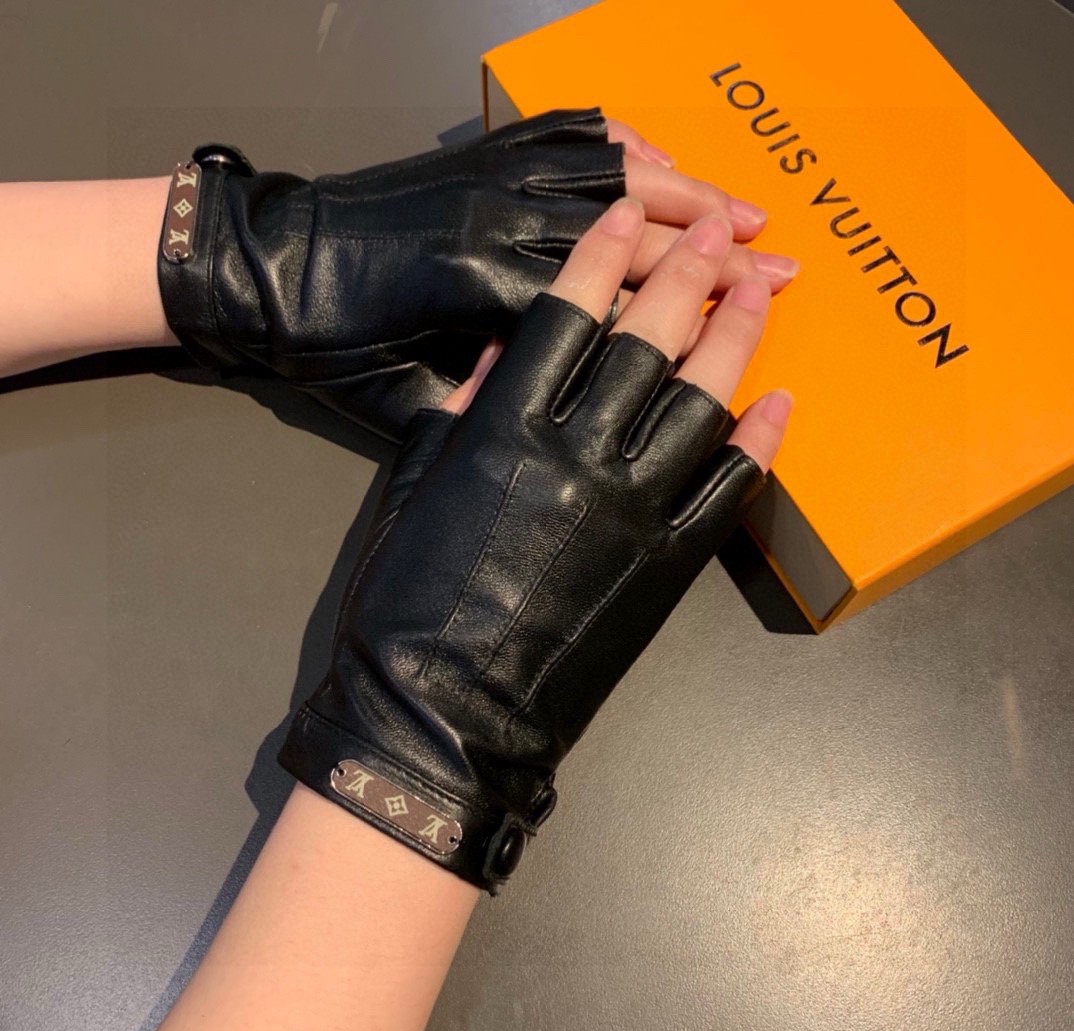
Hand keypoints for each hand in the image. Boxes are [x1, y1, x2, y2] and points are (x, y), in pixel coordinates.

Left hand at [158, 109, 796, 440]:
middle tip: (776, 256)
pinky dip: (611, 141)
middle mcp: (498, 223)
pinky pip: (558, 137)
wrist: (261, 270)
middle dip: (711, 244)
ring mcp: (486, 181)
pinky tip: (652, 152)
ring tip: (740, 204)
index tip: (748, 308)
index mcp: (486, 291)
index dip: (687, 305)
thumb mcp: (401, 403)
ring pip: (608, 176)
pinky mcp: (472, 157)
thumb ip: (479, 408)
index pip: (612, 297)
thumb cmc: (327, 350)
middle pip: (630, 230)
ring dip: (682, 187)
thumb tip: (549, 418)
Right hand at [277, 194, 790, 890]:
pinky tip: (777, 402)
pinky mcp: (671, 563)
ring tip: (760, 290)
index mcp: (506, 429)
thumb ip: (465, 408)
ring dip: (737, 337)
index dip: (604, 256)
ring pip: (701, 400)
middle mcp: (580, 453)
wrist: (446, 712)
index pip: (568, 315)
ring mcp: (636, 508)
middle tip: (720, 230)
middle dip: (688, 273)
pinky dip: (757, 443)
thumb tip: (503, 343)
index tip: (630, 212)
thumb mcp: (419, 486)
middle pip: (648, 340)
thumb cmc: (410, 604)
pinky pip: (727, 490)